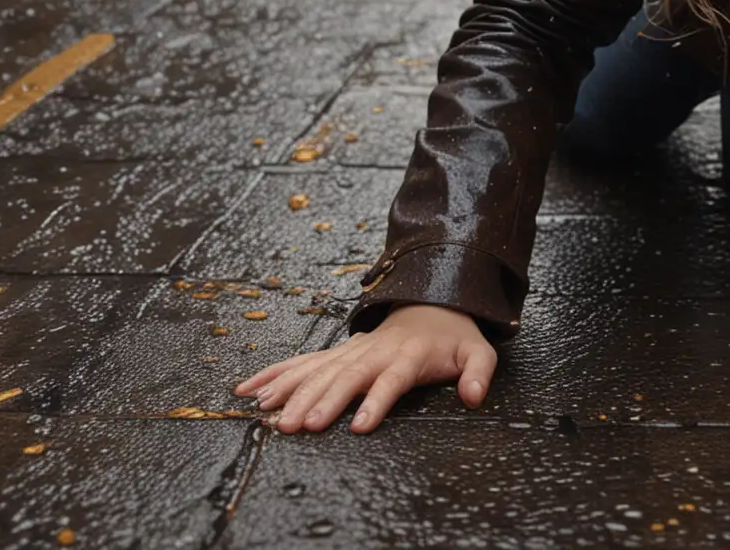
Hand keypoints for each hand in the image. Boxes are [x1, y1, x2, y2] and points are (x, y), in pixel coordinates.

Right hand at [233, 303, 496, 433]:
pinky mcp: (337, 352)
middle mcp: (375, 351)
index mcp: (409, 354)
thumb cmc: (454, 338)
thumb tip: (475, 397)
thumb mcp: (478, 351)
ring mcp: (352, 349)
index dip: (377, 401)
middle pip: (346, 376)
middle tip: (301, 426)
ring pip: (318, 370)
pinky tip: (250, 390)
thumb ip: (479, 372)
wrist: (432, 303)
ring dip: (292, 391)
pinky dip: (276, 374)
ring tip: (270, 414)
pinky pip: (303, 362)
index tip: (359, 425)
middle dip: (323, 400)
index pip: (392, 379)